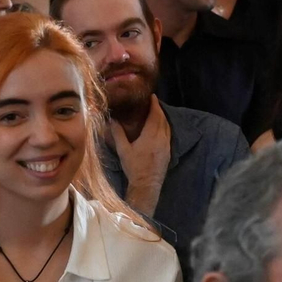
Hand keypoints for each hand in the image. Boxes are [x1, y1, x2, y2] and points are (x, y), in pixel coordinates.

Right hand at [111, 100, 170, 215]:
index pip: (155, 115)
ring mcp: (167, 145)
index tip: (152, 96)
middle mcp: (161, 138)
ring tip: (156, 112)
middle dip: (159, 109)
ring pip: (167, 126)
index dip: (155, 104)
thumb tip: (112, 120)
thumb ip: (118, 134)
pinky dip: (165, 126)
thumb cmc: (134, 167)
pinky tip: (160, 127)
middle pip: (163, 119)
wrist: (146, 185)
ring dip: (162, 117)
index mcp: (150, 135)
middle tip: (153, 102)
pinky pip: (168, 134)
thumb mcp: (123, 150)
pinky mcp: (168, 151)